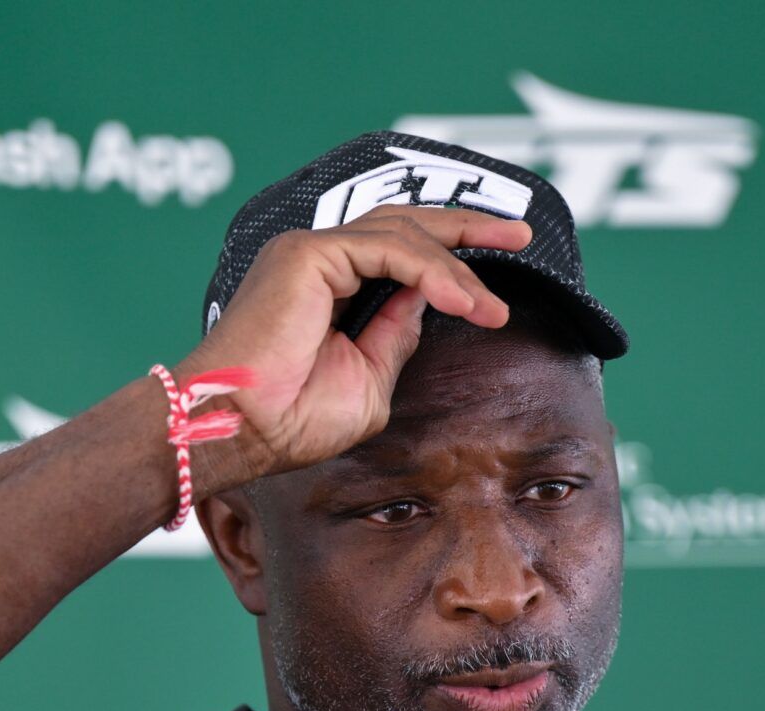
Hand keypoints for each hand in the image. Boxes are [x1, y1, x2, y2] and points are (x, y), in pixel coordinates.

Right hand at [172, 206, 532, 490]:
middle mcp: (318, 260)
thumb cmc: (290, 419)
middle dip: (469, 228)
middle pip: (407, 225)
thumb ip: (397, 335)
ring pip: (405, 235)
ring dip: (458, 269)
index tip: (499, 276)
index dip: (452, 258)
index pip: (400, 253)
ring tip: (491, 308)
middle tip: (522, 234)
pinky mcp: (310, 254)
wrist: (242, 430)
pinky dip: (432, 273)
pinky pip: (389, 250)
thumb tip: (430, 302)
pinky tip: (461, 302)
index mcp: (328, 286)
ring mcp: (312, 251)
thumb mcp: (369, 379)